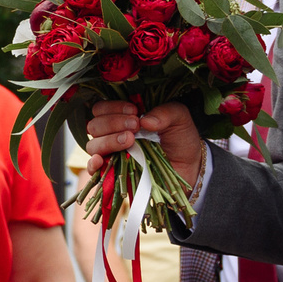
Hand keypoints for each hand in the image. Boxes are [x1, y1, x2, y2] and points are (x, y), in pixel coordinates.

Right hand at [84, 99, 207, 188]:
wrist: (190, 167)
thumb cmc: (181, 139)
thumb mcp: (179, 119)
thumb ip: (166, 112)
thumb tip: (145, 120)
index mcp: (123, 117)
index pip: (102, 108)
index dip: (114, 108)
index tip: (134, 112)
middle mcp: (113, 134)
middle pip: (94, 125)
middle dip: (113, 123)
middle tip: (135, 126)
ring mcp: (112, 155)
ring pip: (93, 145)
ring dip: (108, 140)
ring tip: (130, 140)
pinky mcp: (113, 174)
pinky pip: (93, 169)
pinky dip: (93, 164)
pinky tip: (102, 160)